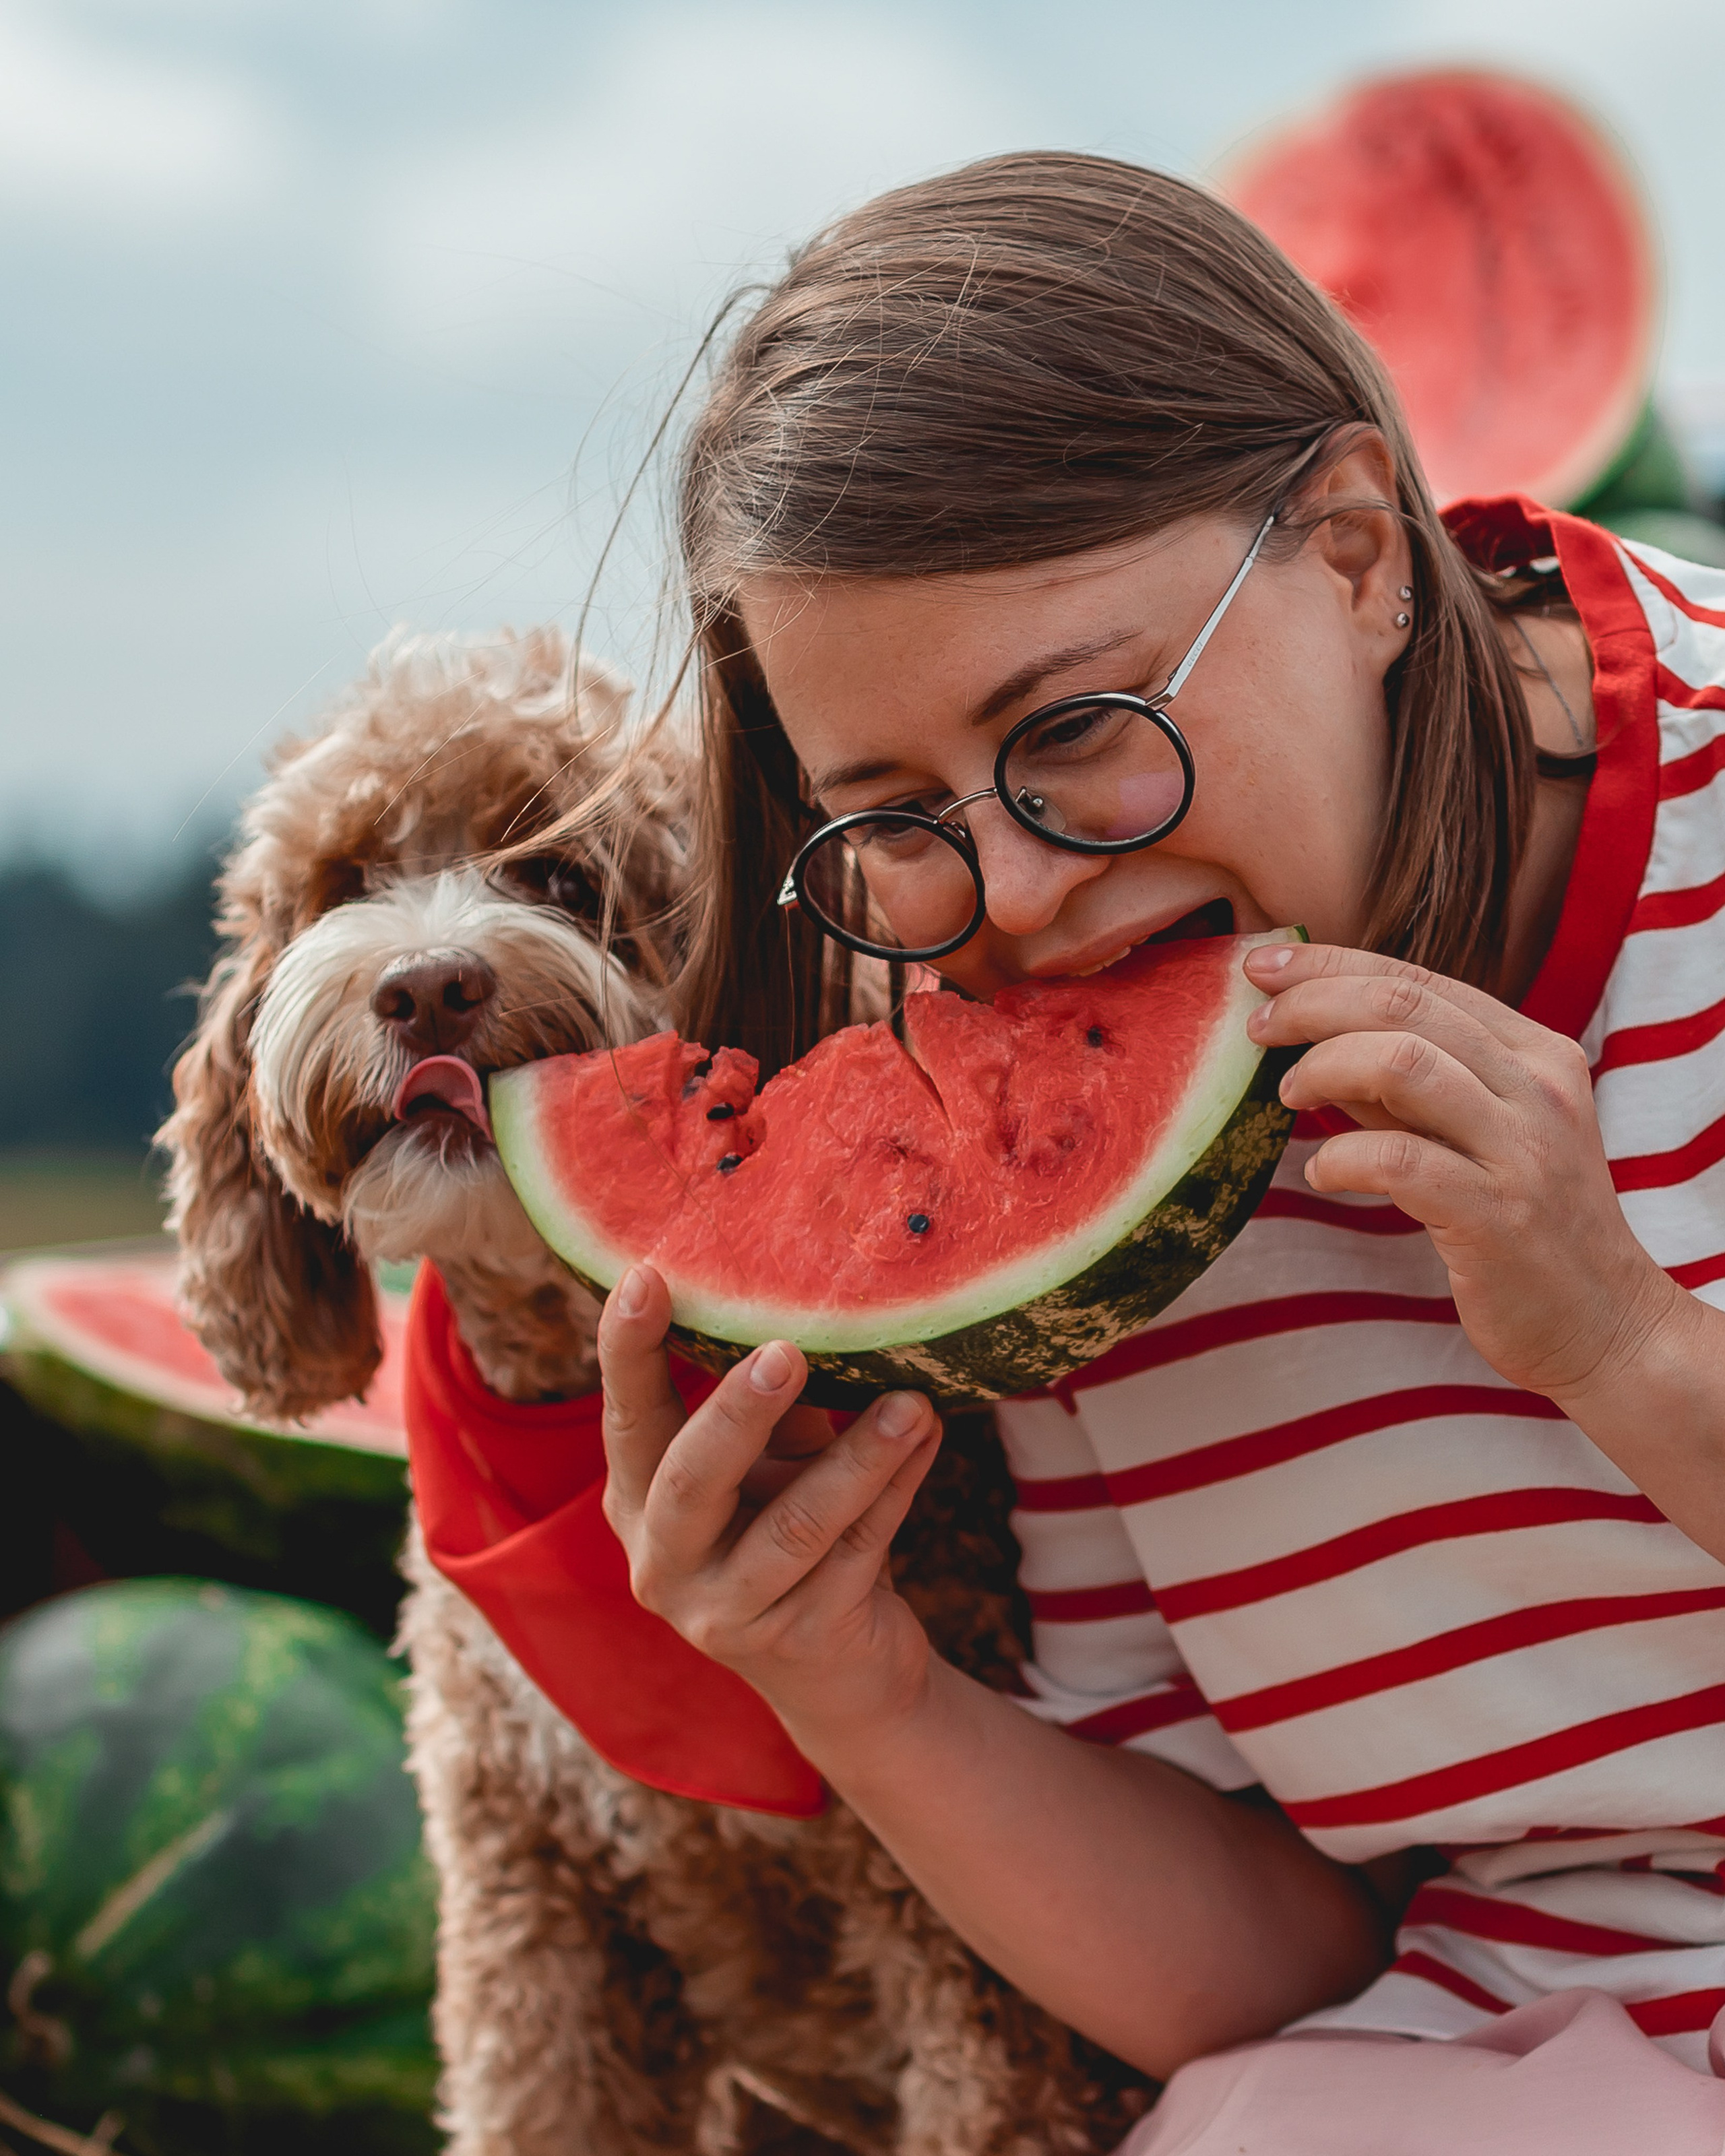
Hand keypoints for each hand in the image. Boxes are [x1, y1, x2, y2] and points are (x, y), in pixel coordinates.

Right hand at [597, 1263, 941, 1750]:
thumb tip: (804, 1311)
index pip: (627, 1419)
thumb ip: (768, 1409)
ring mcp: (729, 1613)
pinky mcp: (803, 1640)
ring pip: (797, 1526)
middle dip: (739, 1413)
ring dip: (859, 1458)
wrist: (841, 1674)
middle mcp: (664, 1564)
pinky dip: (897, 1490)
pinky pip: (859, 1552)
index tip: (646, 1275)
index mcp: (639, 1502)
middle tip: (785, 1351)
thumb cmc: (789, 1533)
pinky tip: (927, 1440)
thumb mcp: (767, 1467)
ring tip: (911, 1404)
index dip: (629, 1350)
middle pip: (692, 1483)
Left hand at [1242, 941, 1684, 1408]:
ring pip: (1403, 1063)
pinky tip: (1321, 1173)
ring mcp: (1523, 1149)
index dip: (1330, 963)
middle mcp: (1538, 1087)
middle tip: (1257, 1026)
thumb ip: (1404, 1087)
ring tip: (1287, 1095)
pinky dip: (1341, 1158)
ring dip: (1323, 1068)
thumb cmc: (1523, 1227)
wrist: (1604, 1324)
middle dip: (1311, 1002)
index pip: (1419, 980)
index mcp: (1535, 1053)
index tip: (1264, 964)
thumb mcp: (1473, 1134)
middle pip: (1403, 1004)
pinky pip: (1398, 1161)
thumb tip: (1313, 1038)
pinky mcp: (1498, 1215)